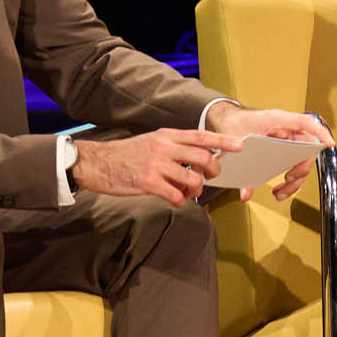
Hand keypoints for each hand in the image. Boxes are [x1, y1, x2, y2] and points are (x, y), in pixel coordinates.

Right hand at [70, 127, 242, 205]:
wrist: (97, 163)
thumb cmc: (125, 155)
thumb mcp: (151, 142)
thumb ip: (173, 147)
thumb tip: (196, 158)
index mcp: (167, 135)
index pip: (201, 136)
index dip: (223, 140)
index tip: (240, 146)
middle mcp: (164, 147)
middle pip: (204, 158)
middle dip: (214, 170)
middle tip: (211, 177)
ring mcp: (157, 165)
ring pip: (193, 179)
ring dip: (196, 189)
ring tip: (189, 191)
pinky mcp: (148, 182)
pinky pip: (176, 195)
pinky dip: (181, 200)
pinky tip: (175, 199)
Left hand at [209, 103, 333, 199]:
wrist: (229, 119)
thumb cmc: (236, 122)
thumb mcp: (237, 142)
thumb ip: (242, 167)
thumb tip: (246, 192)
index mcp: (278, 119)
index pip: (306, 122)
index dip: (320, 132)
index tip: (329, 144)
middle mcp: (287, 128)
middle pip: (307, 148)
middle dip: (301, 169)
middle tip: (289, 181)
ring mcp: (287, 138)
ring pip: (302, 159)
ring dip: (296, 179)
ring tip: (282, 192)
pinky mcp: (285, 147)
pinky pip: (295, 162)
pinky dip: (291, 177)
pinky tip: (281, 187)